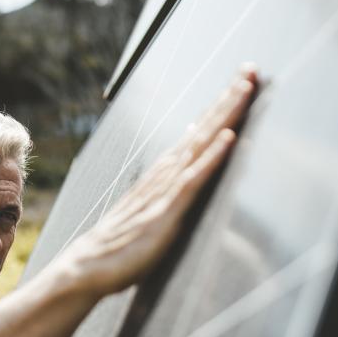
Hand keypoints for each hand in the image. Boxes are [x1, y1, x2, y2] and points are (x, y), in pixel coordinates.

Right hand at [58, 66, 258, 298]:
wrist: (86, 268)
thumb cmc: (121, 243)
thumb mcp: (152, 209)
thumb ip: (170, 185)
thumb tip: (188, 158)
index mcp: (165, 172)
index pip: (198, 131)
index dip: (221, 105)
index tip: (243, 79)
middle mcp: (166, 173)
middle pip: (203, 128)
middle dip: (228, 98)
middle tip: (251, 68)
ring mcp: (166, 191)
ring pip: (201, 145)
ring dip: (224, 117)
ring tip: (243, 89)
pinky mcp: (167, 213)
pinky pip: (193, 180)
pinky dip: (211, 158)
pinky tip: (227, 139)